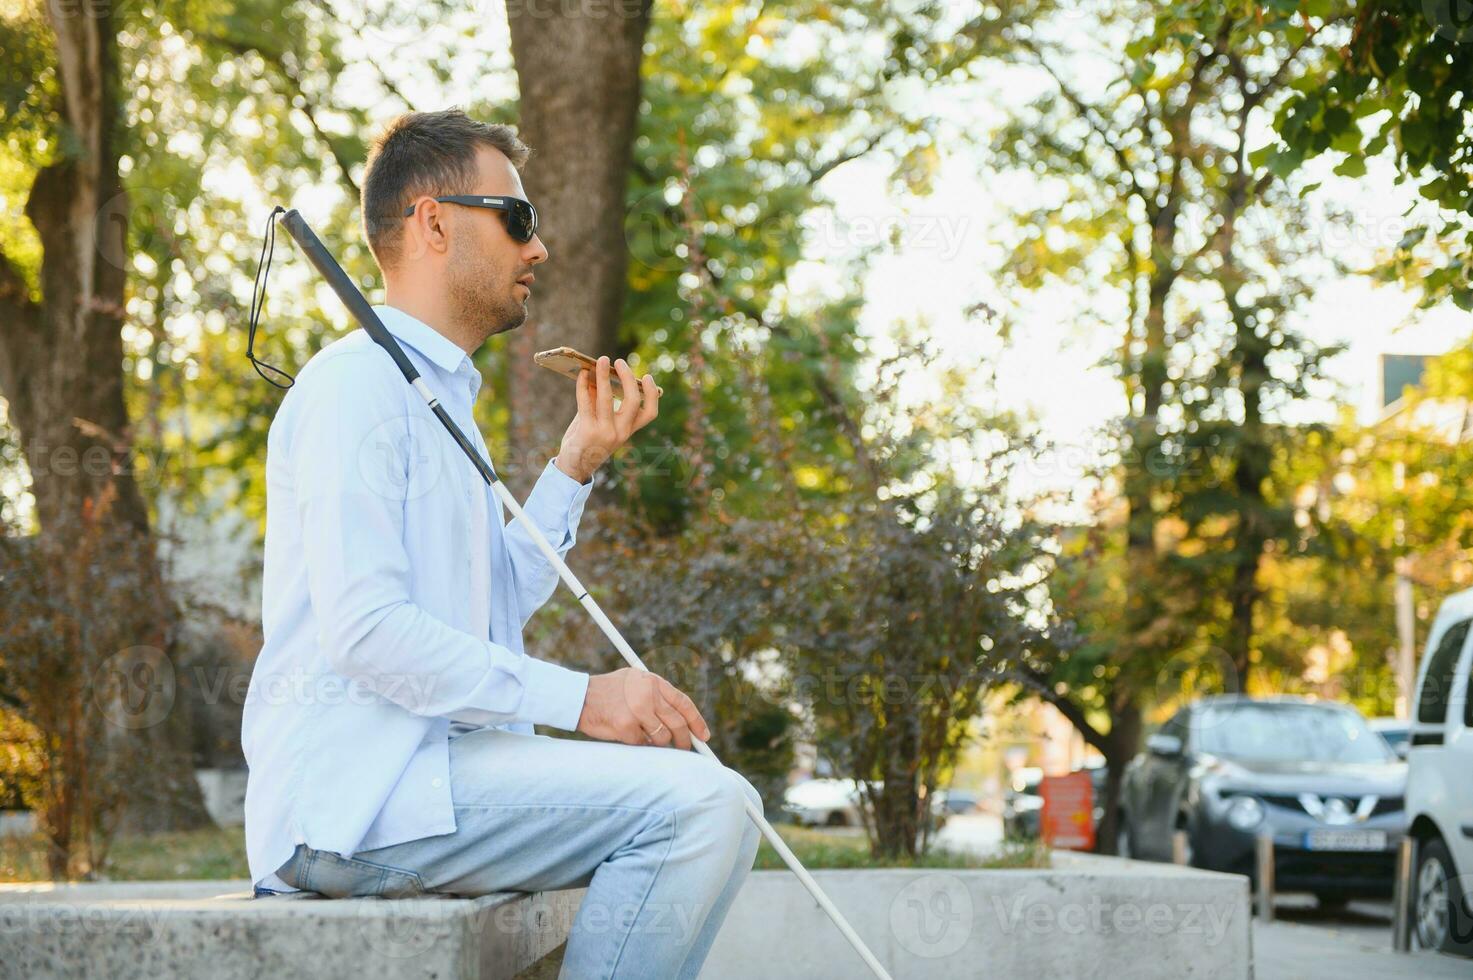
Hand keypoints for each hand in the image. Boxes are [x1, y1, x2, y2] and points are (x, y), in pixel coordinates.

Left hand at [554, 356, 658, 483]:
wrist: (574, 467)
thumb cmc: (588, 442)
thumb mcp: (601, 424)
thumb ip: (601, 403)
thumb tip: (598, 376)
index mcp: (629, 431)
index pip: (650, 413)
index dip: (652, 394)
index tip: (646, 377)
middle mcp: (621, 433)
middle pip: (632, 401)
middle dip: (627, 378)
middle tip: (619, 362)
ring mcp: (605, 433)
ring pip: (608, 398)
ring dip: (604, 376)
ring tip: (600, 361)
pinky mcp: (587, 431)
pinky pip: (586, 402)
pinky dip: (583, 386)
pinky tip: (582, 374)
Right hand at [576, 667, 711, 749]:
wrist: (579, 697)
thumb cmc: (609, 693)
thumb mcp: (635, 682)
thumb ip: (657, 696)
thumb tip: (683, 722)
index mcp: (653, 681)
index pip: (683, 703)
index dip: (696, 721)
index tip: (704, 736)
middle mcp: (648, 693)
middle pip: (677, 723)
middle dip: (683, 741)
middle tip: (684, 750)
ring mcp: (637, 709)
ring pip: (661, 738)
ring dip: (656, 743)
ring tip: (644, 736)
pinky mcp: (625, 725)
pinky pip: (641, 744)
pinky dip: (637, 744)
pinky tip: (626, 735)